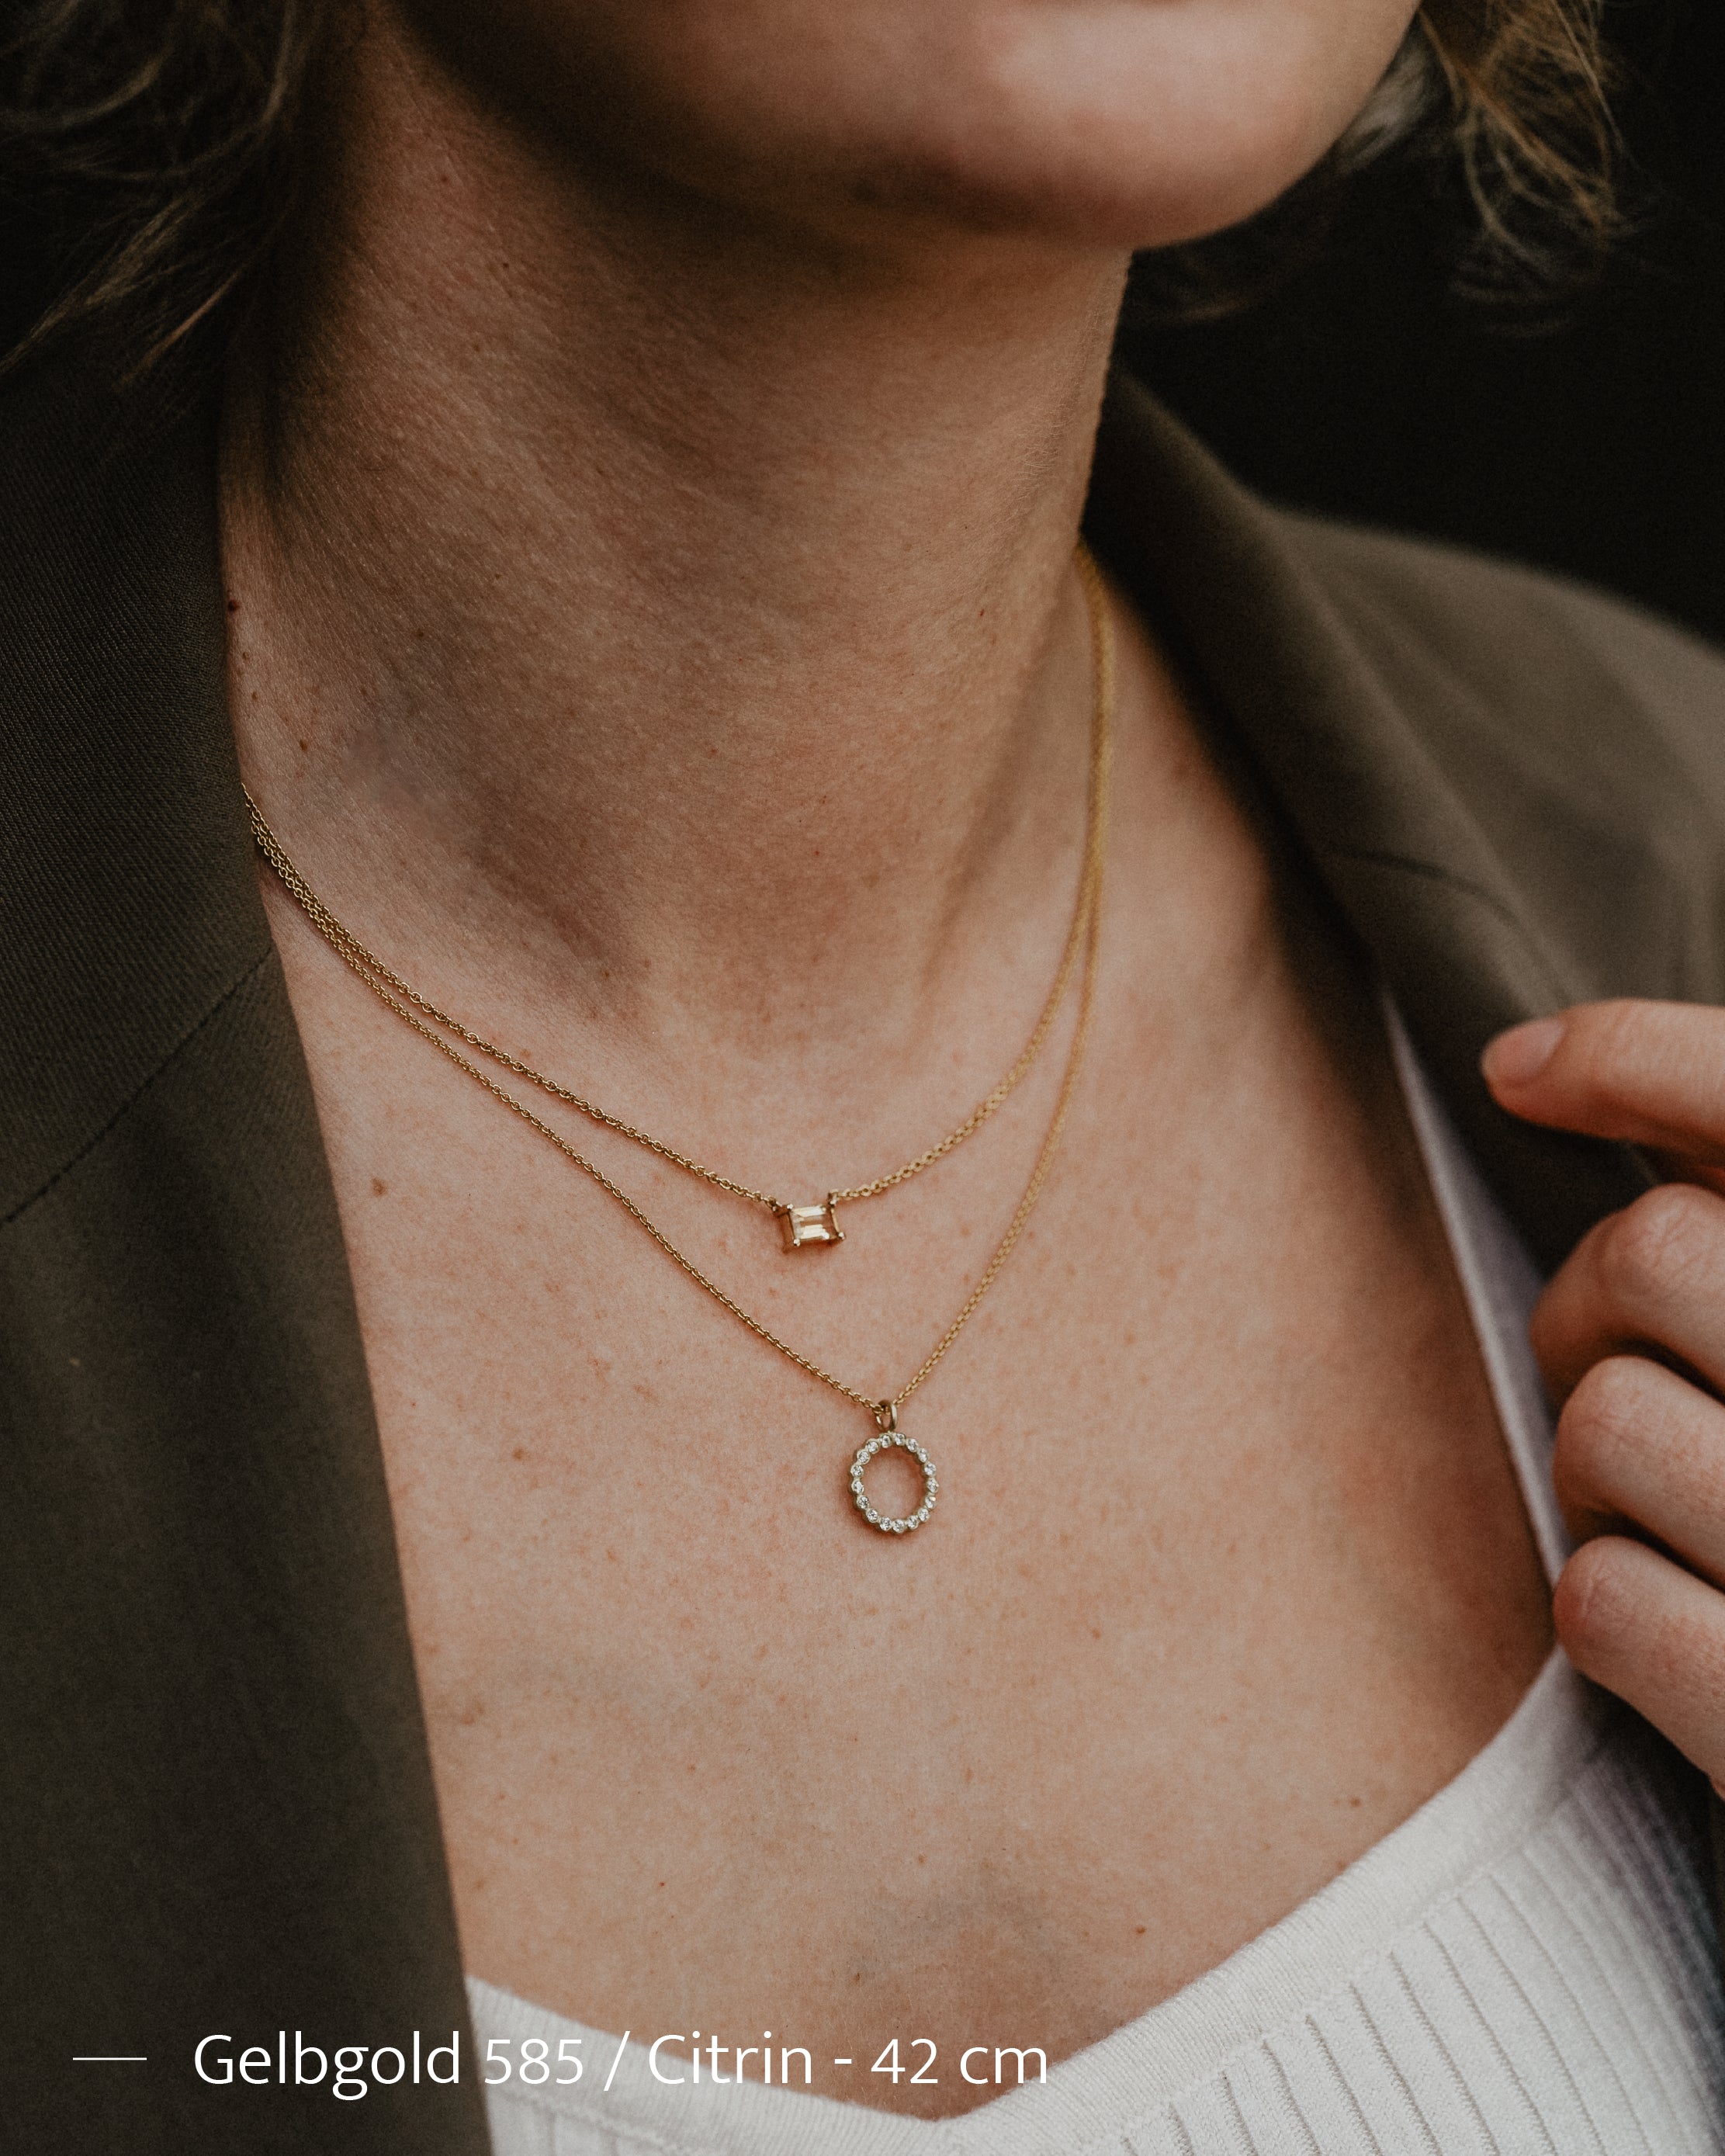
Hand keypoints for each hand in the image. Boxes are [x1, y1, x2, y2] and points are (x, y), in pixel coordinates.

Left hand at [1483, 1000, 1724, 1789]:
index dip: (1634, 1054)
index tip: (1519, 1067)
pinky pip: (1600, 1601)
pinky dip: (1609, 1610)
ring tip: (1665, 1512)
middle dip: (1586, 1304)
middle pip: (1648, 1259)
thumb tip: (1522, 1063)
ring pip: (1603, 1420)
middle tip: (1603, 1358)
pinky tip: (1674, 1631)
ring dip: (1594, 1467)